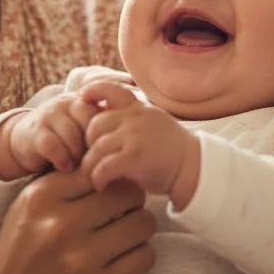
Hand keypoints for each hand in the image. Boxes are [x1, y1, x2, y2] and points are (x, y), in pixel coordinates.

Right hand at [0, 168, 156, 273]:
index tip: (110, 188)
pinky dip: (140, 253)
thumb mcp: (28, 205)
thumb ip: (65, 182)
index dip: (110, 177)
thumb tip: (111, 163)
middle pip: (127, 193)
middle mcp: (61, 224)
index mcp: (41, 197)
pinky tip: (125, 255)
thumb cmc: (19, 251)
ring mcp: (81, 259)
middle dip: (131, 199)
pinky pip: (144, 257)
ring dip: (140, 226)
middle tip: (125, 209)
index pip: (100, 169)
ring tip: (127, 232)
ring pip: (142, 224)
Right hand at [7, 92, 99, 172]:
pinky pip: (54, 147)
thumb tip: (127, 145)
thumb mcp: (82, 130)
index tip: (105, 152)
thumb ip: (101, 130)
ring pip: (72, 137)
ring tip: (78, 165)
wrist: (26, 141)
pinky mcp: (36, 130)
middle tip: (92, 161)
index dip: (105, 137)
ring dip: (77, 156)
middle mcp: (66, 102)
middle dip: (92, 147)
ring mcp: (49, 114)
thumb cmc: (64, 140)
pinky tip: (64, 166)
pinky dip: (62, 160)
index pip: (103, 114)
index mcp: (82, 100)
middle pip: (89, 124)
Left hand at [80, 80, 200, 208]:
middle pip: (95, 123)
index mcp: (139, 108)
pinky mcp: (134, 158)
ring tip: (90, 175)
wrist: (192, 168)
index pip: (112, 90)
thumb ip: (130, 117)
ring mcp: (135, 136)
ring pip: (97, 147)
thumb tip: (99, 117)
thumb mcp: (152, 122)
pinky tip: (101, 184)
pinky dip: (98, 176)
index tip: (81, 97)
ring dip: (89, 164)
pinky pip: (104, 166)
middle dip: (87, 142)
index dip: (94, 91)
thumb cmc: (168, 149)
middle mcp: (135, 118)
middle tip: (88, 157)